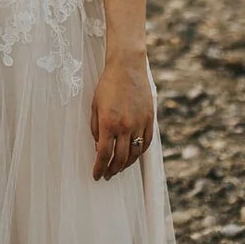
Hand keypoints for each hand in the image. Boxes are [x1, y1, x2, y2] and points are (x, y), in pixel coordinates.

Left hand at [89, 53, 152, 180]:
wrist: (127, 68)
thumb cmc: (107, 85)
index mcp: (108, 123)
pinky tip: (134, 157)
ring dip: (126, 165)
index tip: (97, 175)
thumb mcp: (95, 106)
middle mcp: (125, 126)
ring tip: (119, 169)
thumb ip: (96, 129)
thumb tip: (99, 147)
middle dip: (112, 170)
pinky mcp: (149, 119)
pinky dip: (140, 153)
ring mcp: (139, 123)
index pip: (104, 154)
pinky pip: (146, 142)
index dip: (99, 168)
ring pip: (135, 153)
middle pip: (120, 158)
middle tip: (107, 175)